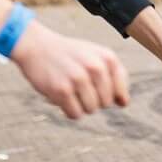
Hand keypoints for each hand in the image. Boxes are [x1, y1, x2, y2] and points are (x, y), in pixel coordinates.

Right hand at [10, 20, 130, 119]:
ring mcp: (79, 79)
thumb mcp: (96, 56)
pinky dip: (69, 110)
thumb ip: (113, 76)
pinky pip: (75, 114)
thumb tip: (124, 103)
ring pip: (91, 110)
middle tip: (79, 85)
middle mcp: (96, 67)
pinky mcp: (62, 90)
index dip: (109, 94)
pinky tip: (62, 96)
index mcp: (108, 58)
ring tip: (70, 89)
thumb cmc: (70, 55)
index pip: (121, 92)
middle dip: (94, 99)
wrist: (37, 46)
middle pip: (106, 103)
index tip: (95, 85)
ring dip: (80, 105)